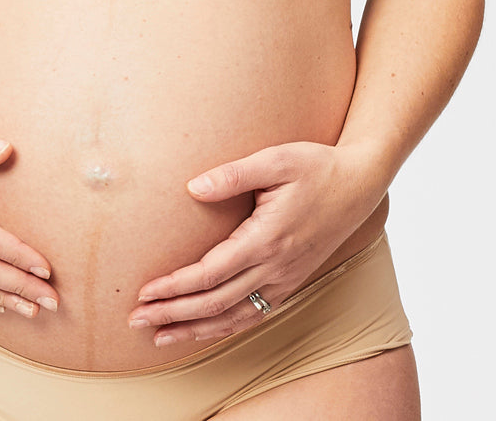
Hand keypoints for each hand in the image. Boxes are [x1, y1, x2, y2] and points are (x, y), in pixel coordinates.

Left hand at [129, 141, 381, 346]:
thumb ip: (233, 173)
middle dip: (174, 313)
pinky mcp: (291, 282)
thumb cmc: (316, 166)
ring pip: (234, 317)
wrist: (359, 184)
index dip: (176, 286)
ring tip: (159, 336)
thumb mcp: (276, 160)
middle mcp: (276, 267)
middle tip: (136, 319)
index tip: (146, 291)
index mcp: (267, 238)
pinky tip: (203, 331)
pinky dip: (224, 328)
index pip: (211, 273)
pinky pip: (253, 315)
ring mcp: (285, 280)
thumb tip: (193, 188)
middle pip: (216, 302)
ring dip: (194, 329)